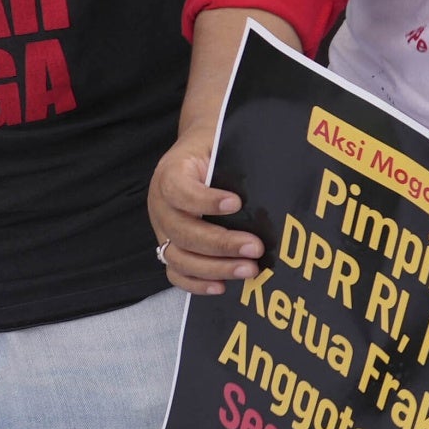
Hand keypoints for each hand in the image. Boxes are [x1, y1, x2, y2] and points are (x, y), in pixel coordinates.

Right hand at [151, 136, 262, 294]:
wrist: (195, 152)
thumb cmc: (211, 148)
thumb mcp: (220, 142)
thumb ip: (233, 159)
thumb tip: (269, 177)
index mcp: (170, 173)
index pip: (178, 189)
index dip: (204, 200)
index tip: (236, 203)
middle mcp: (160, 205)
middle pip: (182, 231)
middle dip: (220, 244)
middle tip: (255, 247)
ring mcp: (162, 230)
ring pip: (179, 257)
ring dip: (215, 268)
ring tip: (249, 269)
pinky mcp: (170, 247)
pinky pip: (176, 272)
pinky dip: (197, 283)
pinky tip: (223, 286)